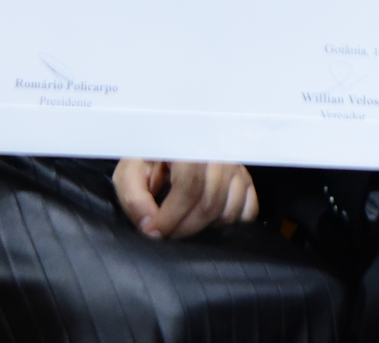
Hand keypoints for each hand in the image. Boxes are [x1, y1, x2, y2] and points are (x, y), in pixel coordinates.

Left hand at [113, 159, 259, 238]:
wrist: (171, 148)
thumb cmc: (151, 160)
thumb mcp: (130, 173)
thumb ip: (134, 197)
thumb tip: (150, 225)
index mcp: (188, 145)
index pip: (188, 187)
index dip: (171, 216)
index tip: (155, 232)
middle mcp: (217, 152)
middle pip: (209, 203)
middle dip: (184, 228)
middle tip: (167, 234)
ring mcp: (235, 166)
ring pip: (229, 210)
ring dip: (204, 226)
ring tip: (185, 221)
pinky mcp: (246, 179)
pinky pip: (248, 212)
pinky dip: (229, 222)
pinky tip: (209, 218)